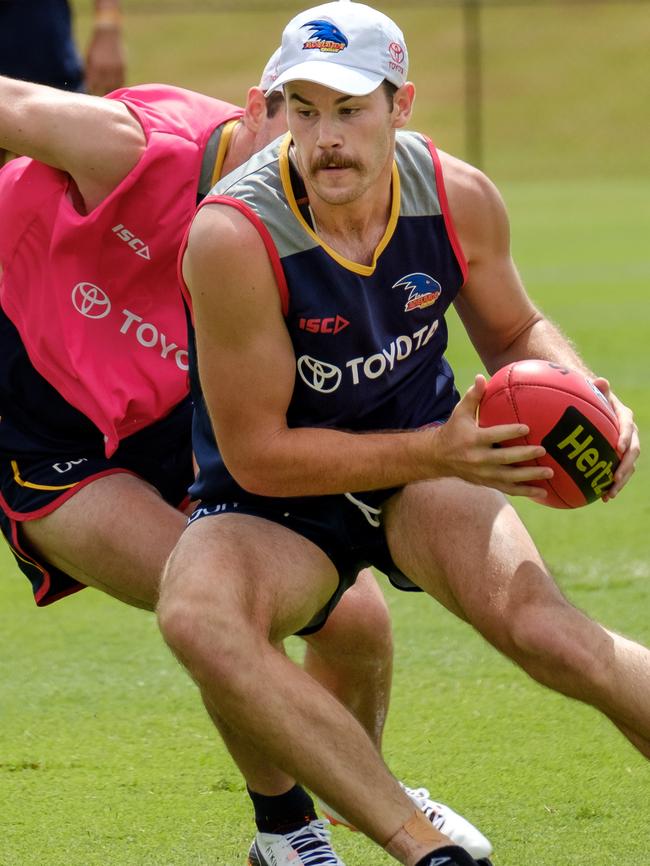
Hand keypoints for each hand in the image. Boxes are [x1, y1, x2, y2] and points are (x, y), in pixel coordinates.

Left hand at [85, 26, 124, 94]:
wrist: (108, 33)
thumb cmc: (95, 47)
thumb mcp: (89, 58)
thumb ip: (90, 73)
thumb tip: (90, 88)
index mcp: (94, 66)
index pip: (92, 86)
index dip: (91, 93)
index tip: (91, 98)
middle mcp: (104, 69)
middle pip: (103, 89)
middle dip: (101, 95)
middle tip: (100, 102)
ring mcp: (115, 68)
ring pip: (113, 87)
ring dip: (111, 93)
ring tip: (108, 99)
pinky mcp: (122, 68)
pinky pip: (121, 82)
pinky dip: (118, 87)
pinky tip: (116, 90)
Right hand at [431, 374, 552, 499]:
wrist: (438, 457)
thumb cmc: (453, 430)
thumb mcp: (460, 412)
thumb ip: (473, 396)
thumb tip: (482, 377)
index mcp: (472, 440)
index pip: (493, 436)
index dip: (509, 432)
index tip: (526, 428)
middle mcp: (478, 459)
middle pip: (504, 459)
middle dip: (524, 456)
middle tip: (543, 450)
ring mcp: (483, 474)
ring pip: (509, 477)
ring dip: (530, 476)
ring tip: (549, 472)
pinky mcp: (487, 483)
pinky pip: (508, 489)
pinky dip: (525, 491)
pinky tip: (542, 492)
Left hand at [592, 377, 639, 499]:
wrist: (593, 407)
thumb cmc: (591, 397)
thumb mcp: (594, 391)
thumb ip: (597, 388)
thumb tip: (601, 381)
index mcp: (624, 416)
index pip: (628, 426)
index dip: (625, 437)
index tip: (618, 448)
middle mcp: (629, 433)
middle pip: (633, 451)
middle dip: (625, 467)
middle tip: (614, 478)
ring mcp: (626, 447)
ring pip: (628, 466)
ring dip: (620, 481)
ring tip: (609, 494)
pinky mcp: (618, 458)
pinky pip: (619, 472)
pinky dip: (612, 485)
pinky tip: (603, 497)